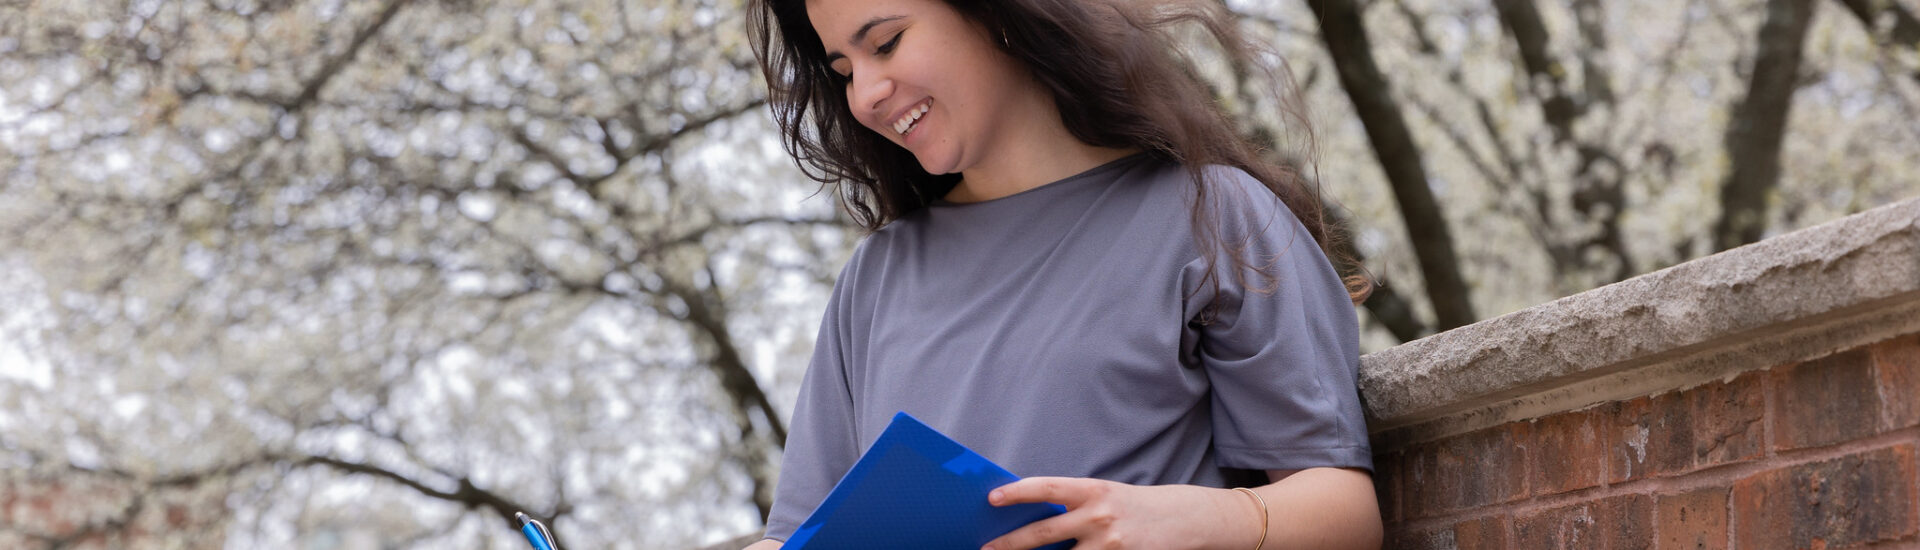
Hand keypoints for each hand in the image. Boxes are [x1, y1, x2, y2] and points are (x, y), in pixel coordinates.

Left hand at [982, 477, 1260, 549]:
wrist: (1190, 519)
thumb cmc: (1140, 507)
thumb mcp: (1108, 497)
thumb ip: (1074, 507)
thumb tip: (1033, 521)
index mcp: (1094, 490)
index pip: (1047, 487)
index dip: (1017, 492)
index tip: (991, 498)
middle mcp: (1099, 516)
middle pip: (1043, 533)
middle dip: (1010, 544)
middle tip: (986, 549)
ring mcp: (1110, 544)